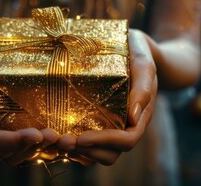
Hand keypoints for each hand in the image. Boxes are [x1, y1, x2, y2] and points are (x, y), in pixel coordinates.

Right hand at [0, 26, 58, 165]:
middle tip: (55, 136)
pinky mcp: (21, 115)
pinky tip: (67, 131)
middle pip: (7, 152)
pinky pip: (33, 134)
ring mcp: (5, 122)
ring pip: (22, 149)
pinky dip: (48, 138)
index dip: (8, 143)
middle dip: (31, 148)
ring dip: (43, 148)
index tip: (34, 134)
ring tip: (64, 137)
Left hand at [71, 29, 157, 164]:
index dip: (105, 142)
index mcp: (139, 116)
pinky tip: (57, 137)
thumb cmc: (138, 53)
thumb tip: (132, 118)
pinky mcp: (98, 120)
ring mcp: (112, 124)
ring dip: (78, 153)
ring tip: (58, 142)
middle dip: (88, 152)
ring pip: (98, 152)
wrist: (132, 46)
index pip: (127, 140)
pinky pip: (88, 143)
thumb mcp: (143, 64)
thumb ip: (142, 88)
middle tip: (63, 142)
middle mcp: (125, 125)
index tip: (82, 137)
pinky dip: (75, 146)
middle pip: (111, 154)